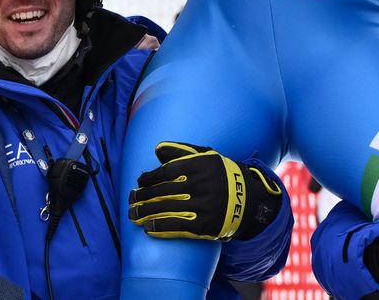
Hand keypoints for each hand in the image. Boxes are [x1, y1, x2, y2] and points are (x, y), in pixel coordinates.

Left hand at [128, 142, 284, 241]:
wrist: (247, 201)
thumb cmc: (222, 176)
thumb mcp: (209, 157)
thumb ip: (183, 151)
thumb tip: (157, 150)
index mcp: (201, 165)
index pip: (166, 172)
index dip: (149, 179)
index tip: (139, 183)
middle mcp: (202, 184)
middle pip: (162, 191)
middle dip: (142, 197)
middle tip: (131, 200)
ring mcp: (203, 205)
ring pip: (166, 209)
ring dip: (145, 213)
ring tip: (133, 214)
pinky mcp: (204, 224)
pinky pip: (176, 226)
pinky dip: (159, 227)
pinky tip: (148, 228)